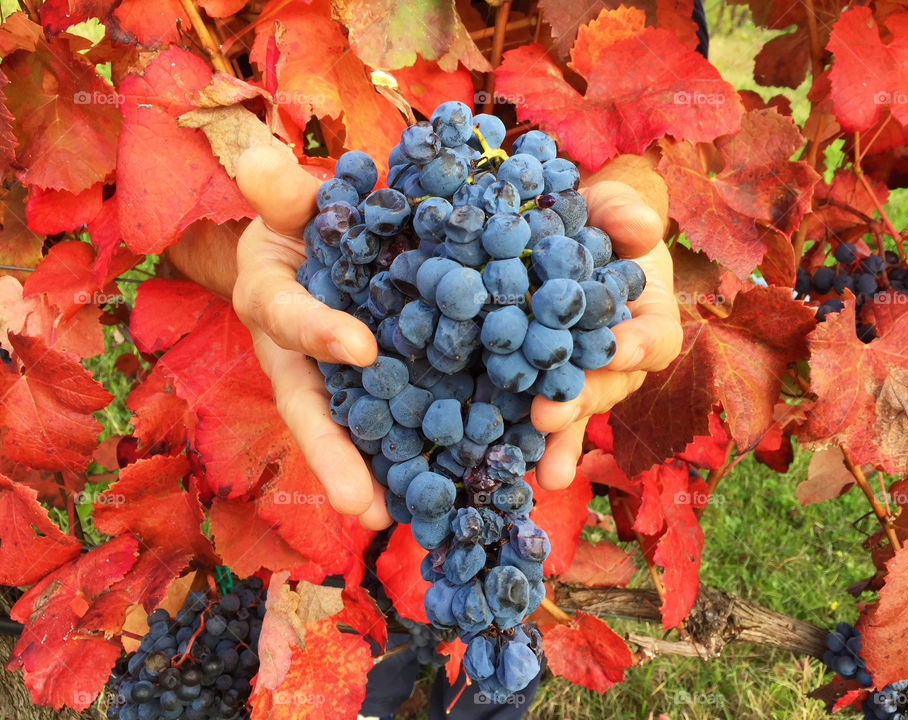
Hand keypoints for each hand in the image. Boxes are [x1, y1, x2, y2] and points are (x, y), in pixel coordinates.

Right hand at [232, 146, 390, 528]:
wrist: (328, 245)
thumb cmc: (303, 225)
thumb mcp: (291, 205)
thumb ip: (284, 192)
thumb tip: (258, 160)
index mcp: (276, 303)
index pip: (290, 317)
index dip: (319, 332)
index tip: (359, 347)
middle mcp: (303, 356)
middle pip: (314, 408)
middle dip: (335, 456)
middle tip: (361, 505)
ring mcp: (341, 379)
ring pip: (354, 430)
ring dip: (378, 474)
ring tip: (407, 518)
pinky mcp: (385, 385)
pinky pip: (399, 420)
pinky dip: (420, 451)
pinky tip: (454, 482)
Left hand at [530, 154, 682, 490]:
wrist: (567, 236)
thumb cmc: (599, 221)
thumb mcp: (616, 208)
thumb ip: (628, 215)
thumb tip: (637, 228)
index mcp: (647, 322)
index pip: (653, 339)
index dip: (637, 345)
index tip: (617, 346)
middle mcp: (617, 361)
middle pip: (606, 387)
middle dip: (578, 401)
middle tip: (549, 415)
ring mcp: (580, 379)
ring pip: (573, 412)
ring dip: (555, 438)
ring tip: (540, 470)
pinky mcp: (540, 384)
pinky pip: (537, 416)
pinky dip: (528, 444)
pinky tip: (515, 470)